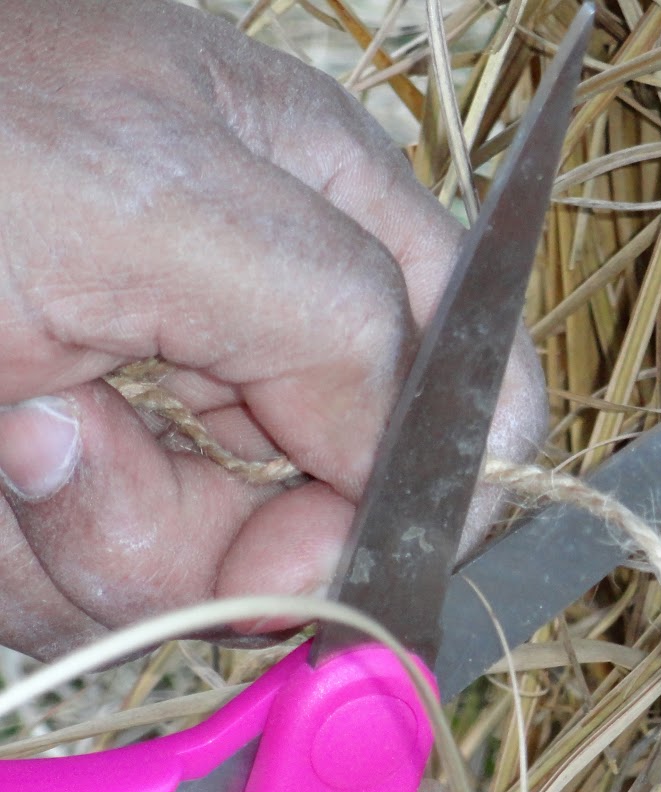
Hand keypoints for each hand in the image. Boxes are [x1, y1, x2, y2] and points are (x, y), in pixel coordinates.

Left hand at [0, 0, 545, 659]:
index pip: (477, 399)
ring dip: (84, 542)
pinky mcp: (57, 485)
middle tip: (63, 447)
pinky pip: (87, 591)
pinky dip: (23, 555)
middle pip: (334, 514)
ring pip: (205, 575)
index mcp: (329, 208)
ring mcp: (153, 406)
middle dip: (207, 530)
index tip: (312, 546)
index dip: (419, 498)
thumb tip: (416, 483)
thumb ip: (344, 318)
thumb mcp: (154, 193)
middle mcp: (258, 318)